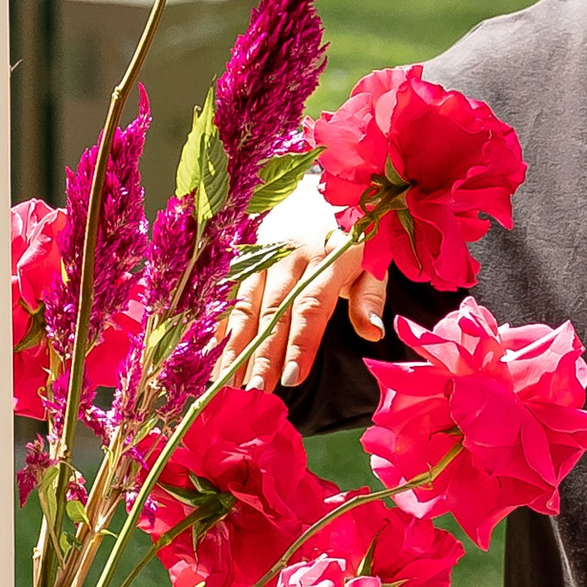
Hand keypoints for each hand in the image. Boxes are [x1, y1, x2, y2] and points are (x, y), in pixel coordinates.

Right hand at [219, 235, 388, 393]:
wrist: (319, 195)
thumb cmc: (350, 238)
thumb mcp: (372, 261)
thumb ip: (370, 297)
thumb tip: (373, 334)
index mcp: (326, 256)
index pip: (311, 306)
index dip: (300, 343)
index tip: (292, 378)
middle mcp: (289, 256)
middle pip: (273, 312)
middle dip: (262, 355)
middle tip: (255, 392)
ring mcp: (261, 257)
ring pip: (245, 307)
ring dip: (236, 348)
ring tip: (230, 385)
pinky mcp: (244, 259)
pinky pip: (229, 297)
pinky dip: (220, 328)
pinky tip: (213, 356)